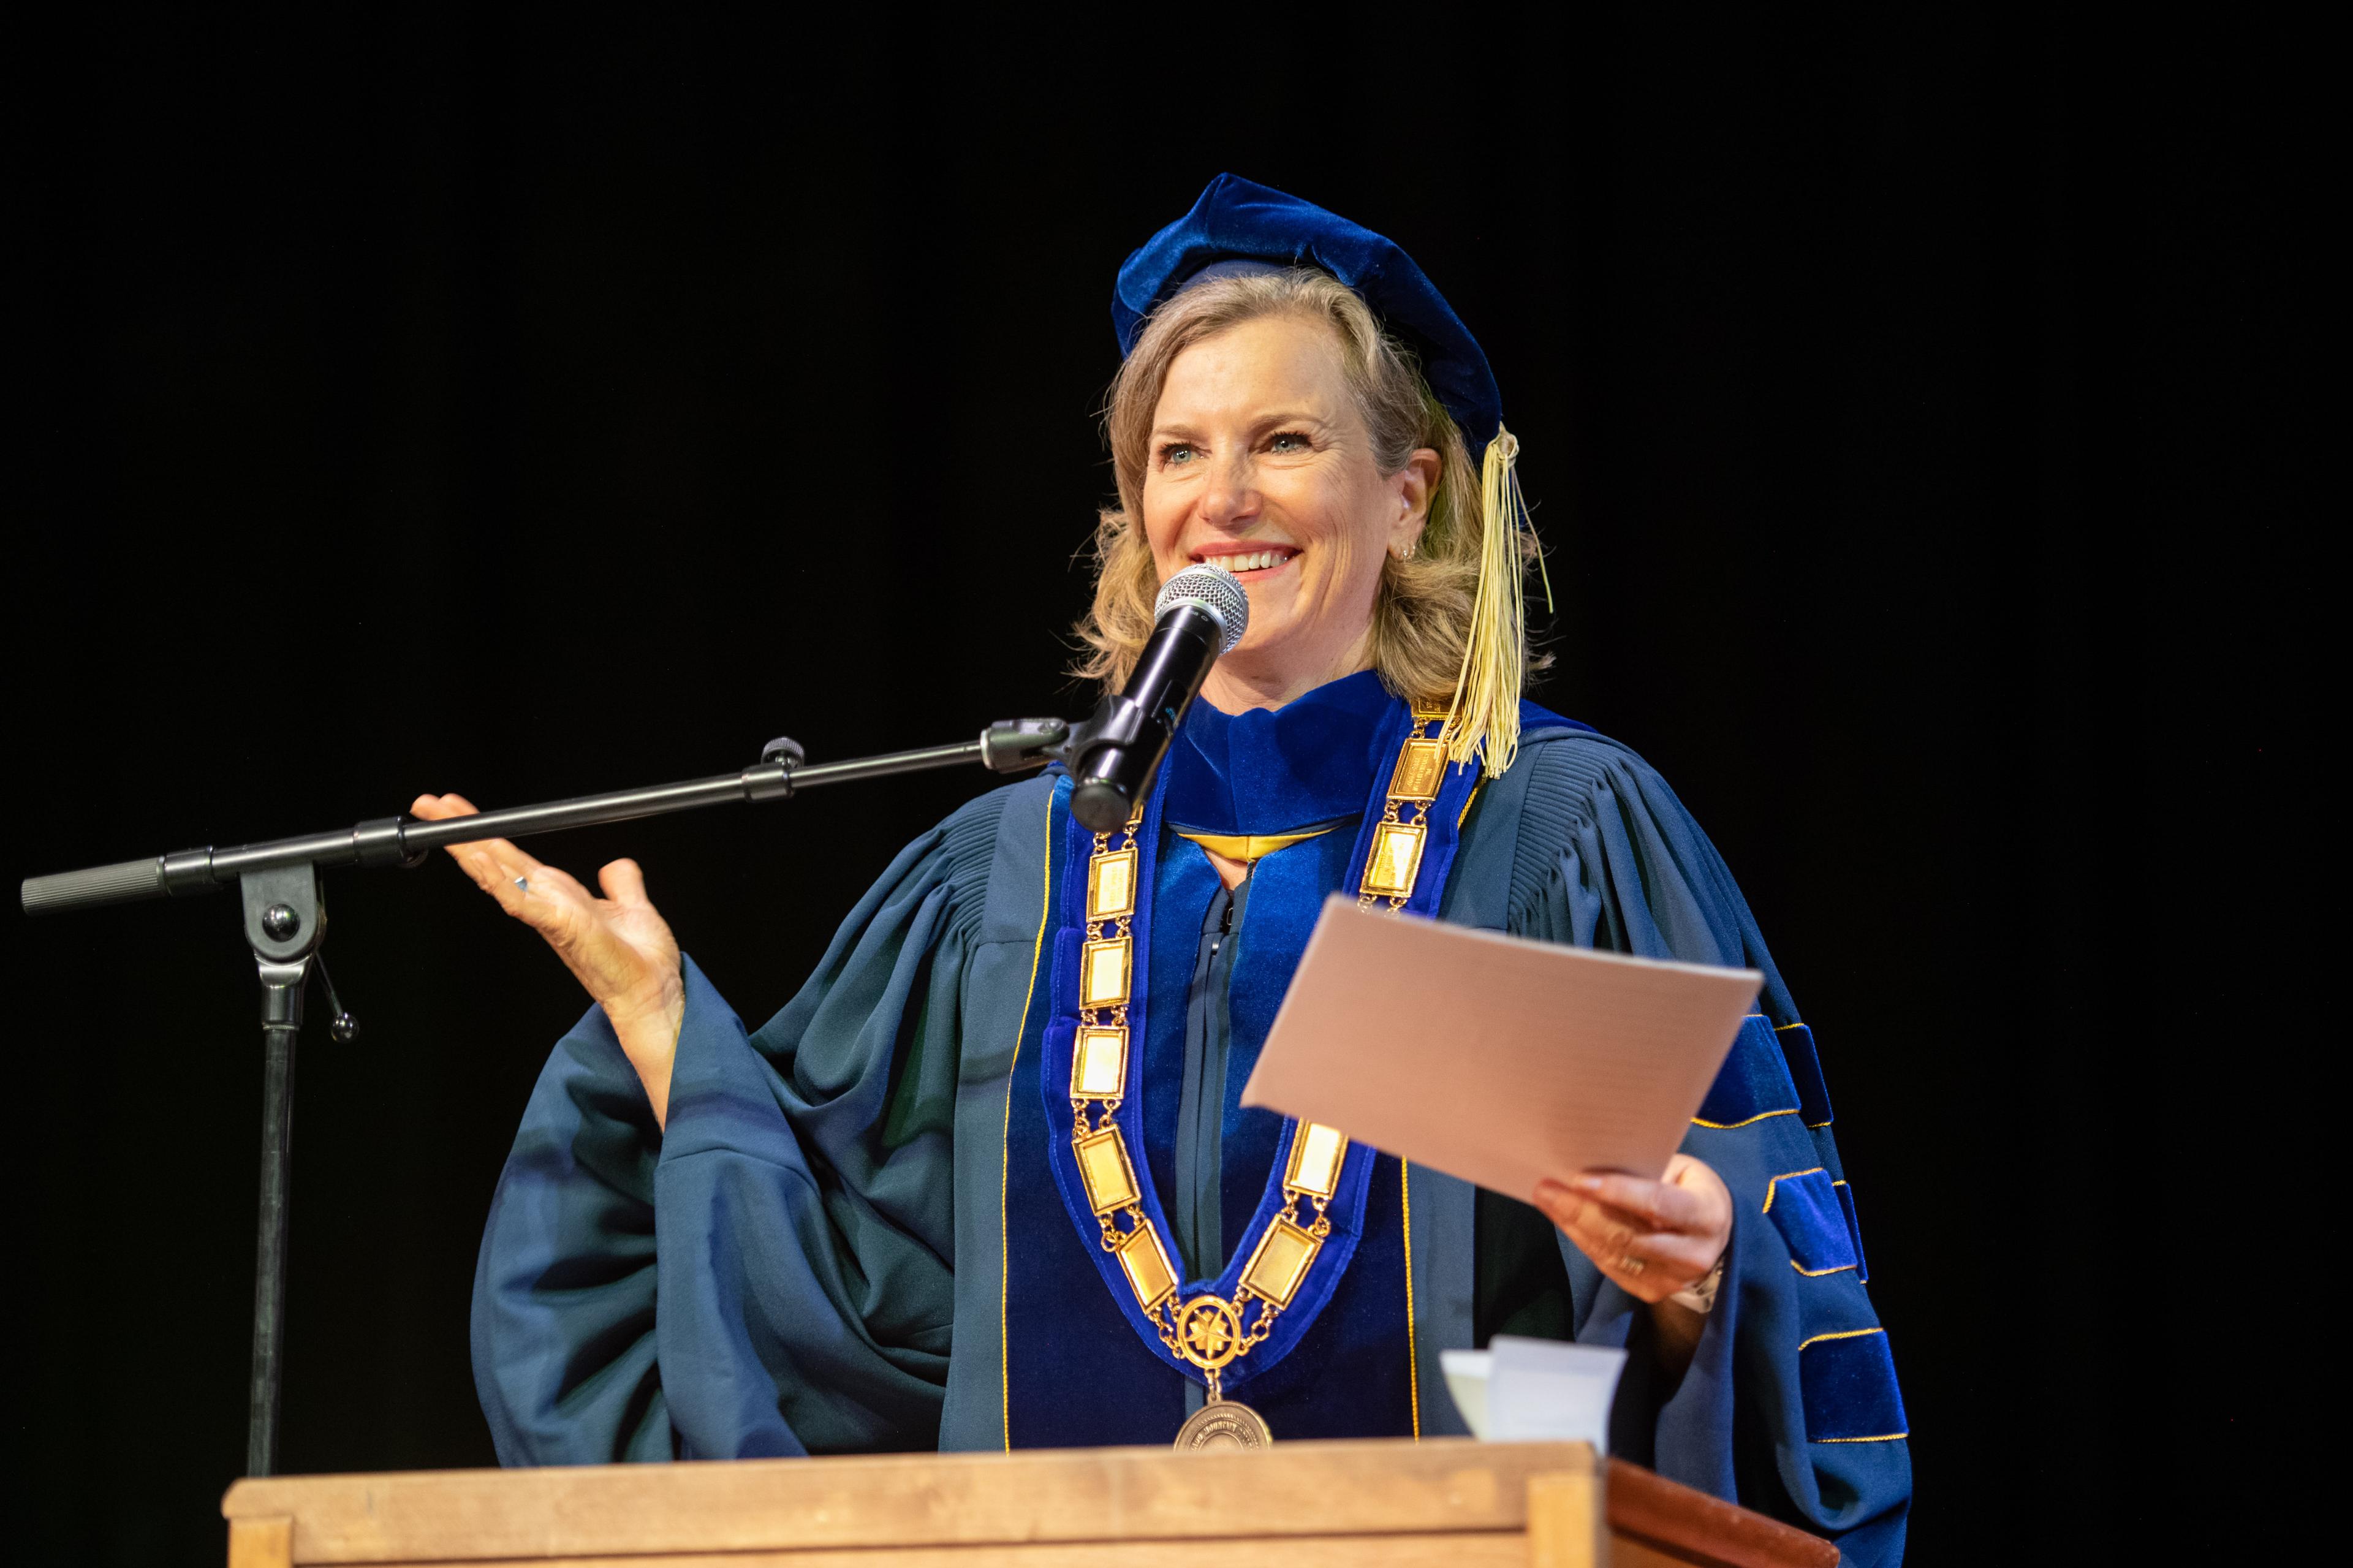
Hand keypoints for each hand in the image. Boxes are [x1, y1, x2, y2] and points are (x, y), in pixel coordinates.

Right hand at [411, 793, 684, 1125]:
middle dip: (463, 832)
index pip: (514, 857)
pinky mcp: (561, 928)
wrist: (655, 993)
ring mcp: (550, 917)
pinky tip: (482, 862)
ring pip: (499, 878)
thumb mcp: (632, 908)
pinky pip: (524, 902)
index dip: (488, 833)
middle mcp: (547, 904)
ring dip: (470, 851)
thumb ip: (621, 885)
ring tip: (445, 826)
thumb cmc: (640, 961)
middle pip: (496, 860)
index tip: (461, 810)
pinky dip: (502, 883)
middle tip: (430, 805)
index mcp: (559, 896)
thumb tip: (616, 866)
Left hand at [1535, 1154, 1732, 1305]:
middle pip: (1628, 1235)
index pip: (1659, 1204)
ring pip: (1613, 1253)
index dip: (1619, 1192)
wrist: (1713, 1236)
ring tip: (1547, 1200)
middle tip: (1547, 1188)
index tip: (1579, 1179)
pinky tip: (1564, 1220)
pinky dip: (1583, 1241)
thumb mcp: (1680, 1171)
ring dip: (1574, 1226)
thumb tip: (1592, 1164)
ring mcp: (1672, 1279)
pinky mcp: (1652, 1291)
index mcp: (1706, 1215)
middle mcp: (1693, 1254)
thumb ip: (1645, 1172)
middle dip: (1581, 1211)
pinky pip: (1609, 1266)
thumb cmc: (1690, 1190)